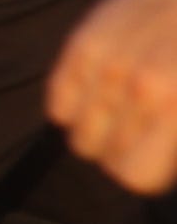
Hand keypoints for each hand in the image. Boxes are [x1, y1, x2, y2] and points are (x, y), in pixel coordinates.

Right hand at [51, 0, 176, 193]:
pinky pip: (58, 108)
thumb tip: (144, 164)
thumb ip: (169, 139)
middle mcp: (145, 90)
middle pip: (103, 157)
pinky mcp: (83, 48)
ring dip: (95, 131)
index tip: (148, 155)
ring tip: (117, 111)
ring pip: (77, 136)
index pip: (134, 175)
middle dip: (117, 150)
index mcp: (175, 108)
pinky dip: (72, 108)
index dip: (139, 170)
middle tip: (136, 129)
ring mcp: (110, 68)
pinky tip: (97, 93)